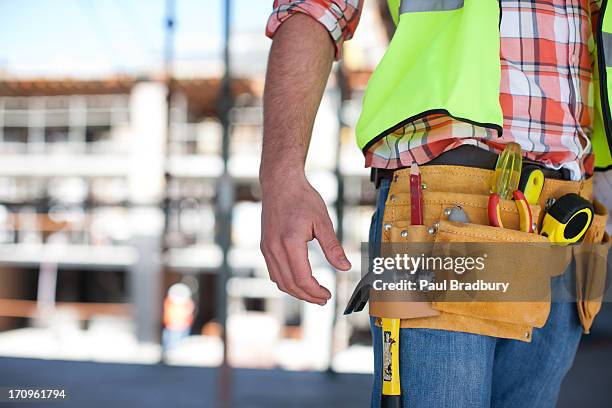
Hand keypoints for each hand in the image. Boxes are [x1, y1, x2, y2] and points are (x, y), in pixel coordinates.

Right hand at [260, 173, 351, 304]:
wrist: (280, 182)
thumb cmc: (302, 198)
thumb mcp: (323, 221)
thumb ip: (333, 247)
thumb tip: (345, 267)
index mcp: (290, 243)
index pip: (302, 278)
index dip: (315, 291)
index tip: (328, 295)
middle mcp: (274, 248)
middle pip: (289, 284)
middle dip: (307, 296)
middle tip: (323, 299)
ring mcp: (267, 248)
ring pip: (279, 281)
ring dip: (296, 291)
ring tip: (312, 294)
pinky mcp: (264, 246)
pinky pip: (273, 271)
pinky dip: (286, 281)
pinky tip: (298, 281)